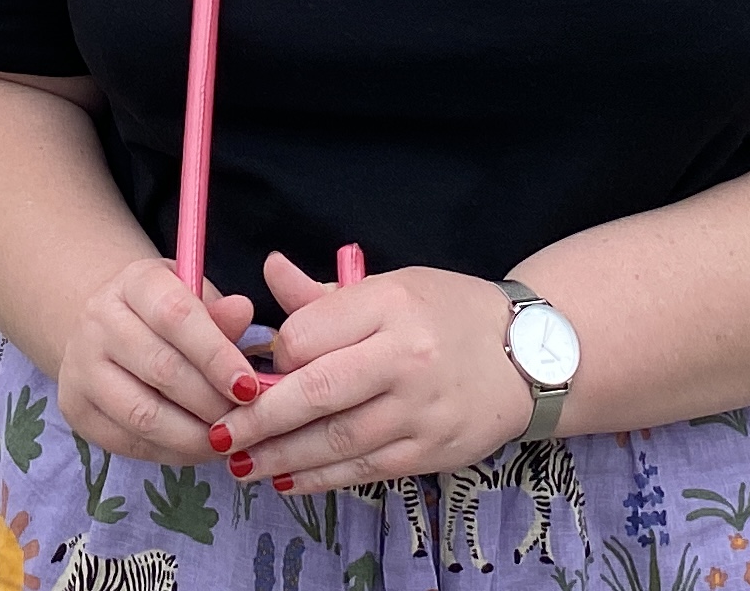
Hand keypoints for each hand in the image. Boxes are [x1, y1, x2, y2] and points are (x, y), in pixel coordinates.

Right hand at [53, 257, 258, 465]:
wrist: (108, 331)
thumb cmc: (166, 316)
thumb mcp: (195, 300)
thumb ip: (220, 314)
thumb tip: (243, 312)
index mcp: (134, 283)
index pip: (175, 316)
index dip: (215, 355)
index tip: (248, 387)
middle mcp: (98, 320)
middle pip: (160, 368)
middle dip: (210, 402)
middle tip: (244, 421)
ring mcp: (80, 366)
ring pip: (142, 413)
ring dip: (192, 436)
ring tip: (226, 440)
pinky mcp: (75, 407)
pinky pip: (128, 442)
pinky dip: (171, 452)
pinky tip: (197, 448)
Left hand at [214, 254, 533, 493]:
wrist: (529, 357)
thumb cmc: (449, 312)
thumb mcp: (392, 285)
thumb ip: (326, 295)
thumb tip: (269, 269)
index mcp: (390, 305)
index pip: (308, 335)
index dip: (272, 356)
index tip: (250, 368)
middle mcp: (405, 358)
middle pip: (316, 393)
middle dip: (259, 419)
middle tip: (220, 433)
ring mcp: (419, 411)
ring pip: (335, 441)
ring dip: (280, 458)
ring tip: (241, 464)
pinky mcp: (429, 451)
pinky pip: (362, 469)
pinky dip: (320, 478)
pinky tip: (287, 479)